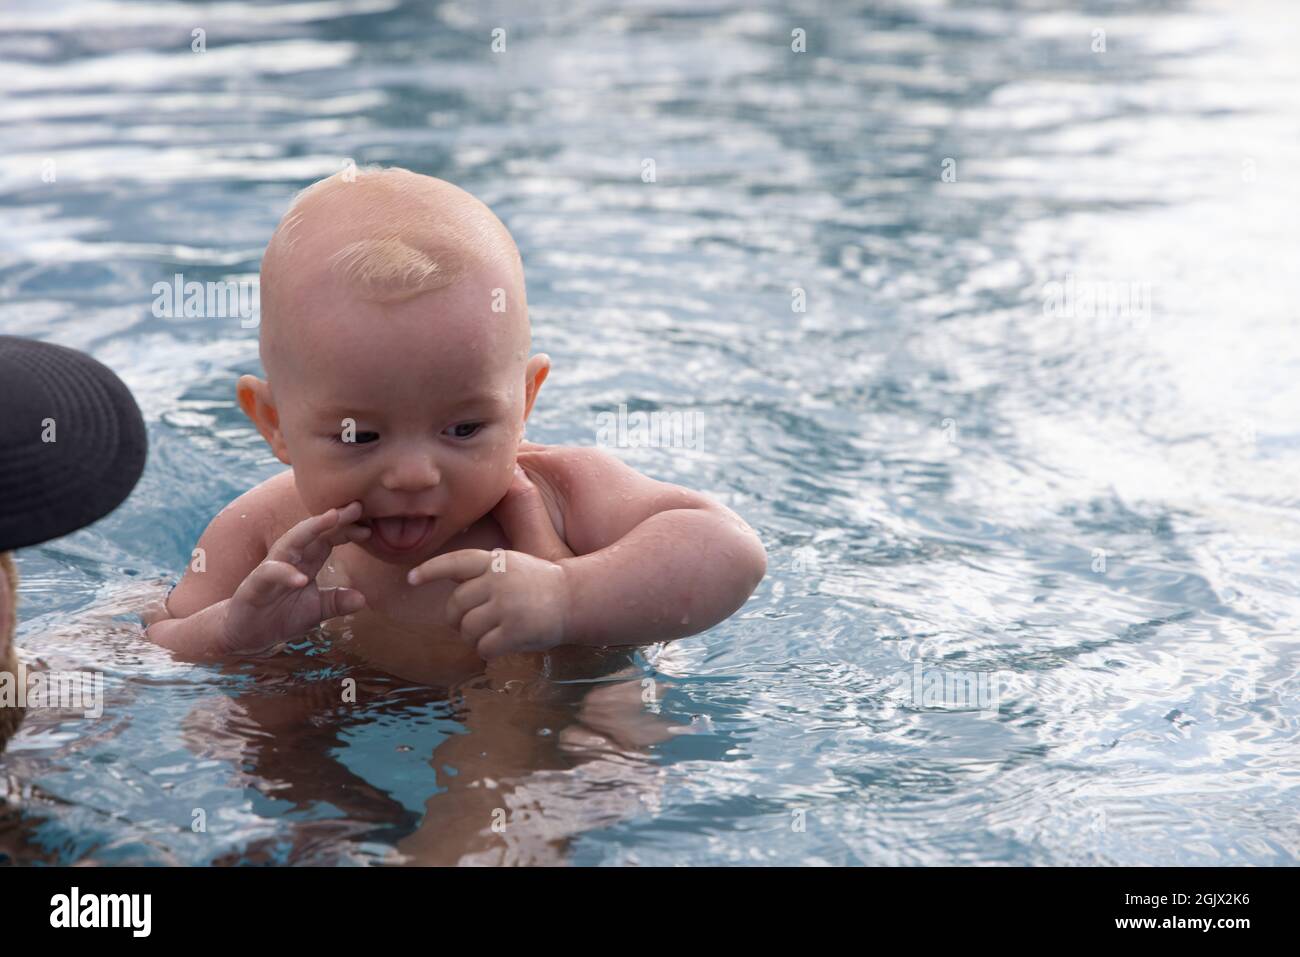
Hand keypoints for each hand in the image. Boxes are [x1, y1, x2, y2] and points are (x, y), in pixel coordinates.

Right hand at [223, 501, 370, 653]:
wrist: (244, 634)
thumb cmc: (280, 616)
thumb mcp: (315, 611)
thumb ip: (336, 602)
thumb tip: (362, 599)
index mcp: (305, 562)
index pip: (327, 539)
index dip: (346, 531)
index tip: (369, 528)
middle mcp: (288, 560)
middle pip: (312, 532)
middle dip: (333, 518)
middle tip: (356, 507)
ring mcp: (270, 570)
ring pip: (289, 542)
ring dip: (310, 530)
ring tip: (332, 519)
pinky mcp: (253, 586)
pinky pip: (269, 575)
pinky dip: (285, 574)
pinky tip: (301, 578)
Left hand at [406, 465, 574, 658]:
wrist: (576, 599)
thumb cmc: (540, 585)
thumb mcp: (512, 566)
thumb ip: (484, 573)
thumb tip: (451, 591)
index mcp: (496, 561)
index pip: (455, 563)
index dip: (430, 570)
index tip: (411, 579)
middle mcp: (498, 580)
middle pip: (455, 606)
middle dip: (458, 620)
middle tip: (471, 625)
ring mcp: (506, 605)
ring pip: (467, 629)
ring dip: (473, 638)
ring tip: (489, 636)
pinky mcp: (514, 630)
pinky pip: (483, 647)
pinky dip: (487, 651)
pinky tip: (500, 647)